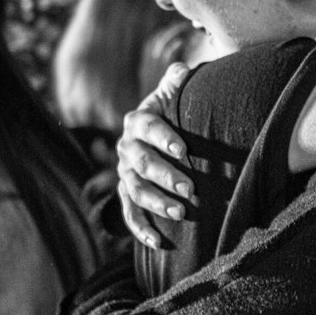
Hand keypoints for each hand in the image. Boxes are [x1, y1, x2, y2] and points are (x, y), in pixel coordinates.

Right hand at [116, 63, 194, 247]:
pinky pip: (129, 214)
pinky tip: (158, 243)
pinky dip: (141, 230)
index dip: (163, 137)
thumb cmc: (174, 113)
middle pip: (142, 163)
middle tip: (190, 188)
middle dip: (165, 176)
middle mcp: (127, 148)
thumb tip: (183, 71)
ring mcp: (125, 174)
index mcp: (138, 121)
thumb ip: (178, 81)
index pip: (147, 127)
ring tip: (180, 213)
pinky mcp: (127, 195)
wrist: (160, 134)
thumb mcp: (174, 94)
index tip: (183, 149)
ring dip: (156, 203)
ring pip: (135, 190)